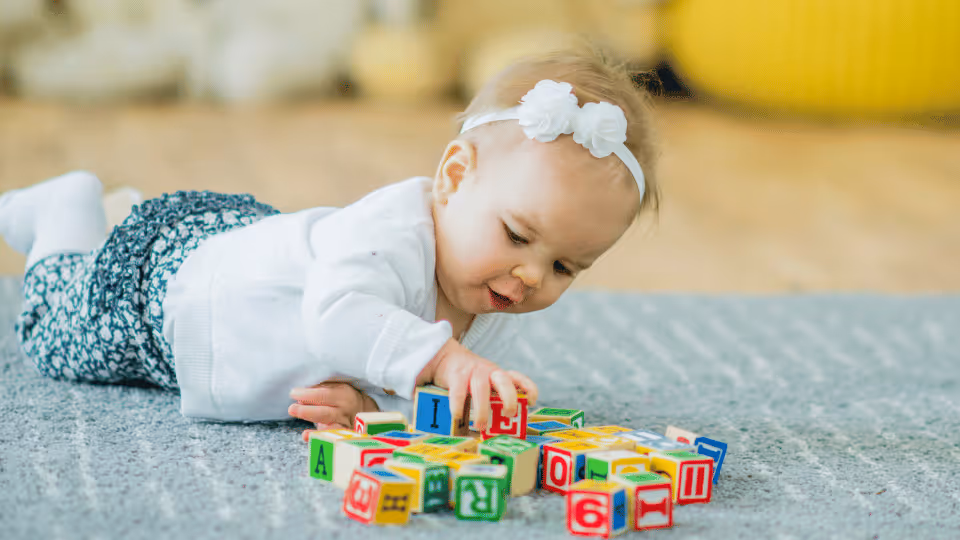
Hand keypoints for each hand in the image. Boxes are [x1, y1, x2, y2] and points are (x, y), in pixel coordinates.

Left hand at [288, 381, 378, 441]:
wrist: (363, 411)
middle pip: (325, 413)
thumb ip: (321, 387)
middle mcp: (346, 411)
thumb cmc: (343, 396)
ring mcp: (346, 426)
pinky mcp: (343, 437)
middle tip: (292, 409)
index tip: (293, 393)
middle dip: (307, 412)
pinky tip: (308, 439)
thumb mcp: (337, 386)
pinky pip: (331, 440)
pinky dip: (319, 440)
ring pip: (330, 429)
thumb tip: (301, 392)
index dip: (308, 394)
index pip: (324, 395)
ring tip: (304, 434)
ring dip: (315, 432)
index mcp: (344, 395)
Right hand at [417, 338, 537, 432]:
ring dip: (482, 409)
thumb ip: (493, 398)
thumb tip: (500, 427)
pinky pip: (458, 392)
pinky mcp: (457, 375)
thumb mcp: (486, 383)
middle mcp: (489, 371)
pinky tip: (457, 416)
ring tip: (480, 425)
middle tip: (509, 415)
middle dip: (509, 399)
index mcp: (499, 375)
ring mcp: (473, 372)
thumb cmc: (470, 378)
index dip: (528, 388)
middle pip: (504, 382)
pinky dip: (458, 406)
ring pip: (481, 389)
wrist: (447, 357)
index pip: (518, 378)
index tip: (531, 402)